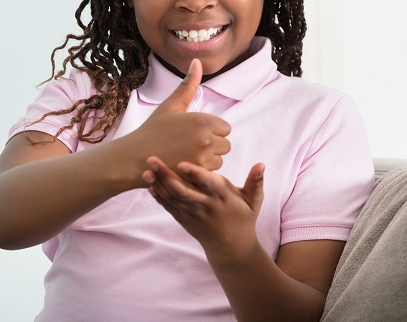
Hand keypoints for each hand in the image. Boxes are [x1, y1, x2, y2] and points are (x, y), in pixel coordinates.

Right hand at [124, 59, 231, 184]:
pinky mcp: (196, 174)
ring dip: (208, 159)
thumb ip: (188, 85)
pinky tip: (186, 166)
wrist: (133, 158)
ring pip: (219, 159)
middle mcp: (206, 139)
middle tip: (190, 145)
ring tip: (187, 155)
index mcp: (202, 120)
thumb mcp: (171, 105)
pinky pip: (211, 174)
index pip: (225, 128)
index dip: (212, 130)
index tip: (195, 133)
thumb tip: (197, 61)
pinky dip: (201, 172)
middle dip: (212, 145)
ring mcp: (202, 159)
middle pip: (225, 144)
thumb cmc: (152, 130)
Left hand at [144, 156, 264, 264]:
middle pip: (183, 190)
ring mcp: (193, 214)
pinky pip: (169, 207)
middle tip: (152, 159)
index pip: (208, 184)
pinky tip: (149, 184)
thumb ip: (256, 181)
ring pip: (173, 198)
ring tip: (145, 170)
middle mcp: (206, 205)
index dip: (195, 174)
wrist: (231, 247)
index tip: (182, 164)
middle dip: (166, 175)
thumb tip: (261, 164)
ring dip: (158, 184)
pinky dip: (159, 197)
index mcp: (223, 197)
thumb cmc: (243, 218)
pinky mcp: (184, 219)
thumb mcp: (254, 201)